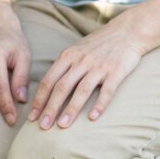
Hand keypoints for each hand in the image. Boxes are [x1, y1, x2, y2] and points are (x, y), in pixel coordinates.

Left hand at [29, 27, 143, 129]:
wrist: (127, 32)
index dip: (39, 99)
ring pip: (81, 91)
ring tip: (62, 126)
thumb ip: (63, 67)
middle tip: (42, 126)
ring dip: (71, 109)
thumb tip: (48, 88)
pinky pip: (107, 91)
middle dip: (50, 108)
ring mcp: (98, 67)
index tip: (32, 116)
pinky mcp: (116, 72)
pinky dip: (99, 105)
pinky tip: (92, 118)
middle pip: (61, 87)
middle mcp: (80, 61)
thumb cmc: (98, 44)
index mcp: (67, 57)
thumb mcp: (75, 50)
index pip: (48, 80)